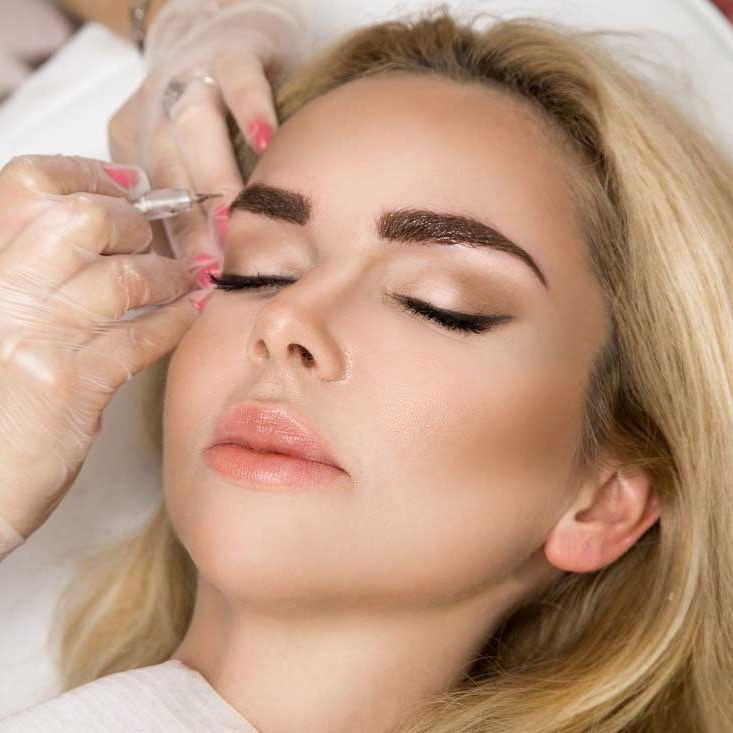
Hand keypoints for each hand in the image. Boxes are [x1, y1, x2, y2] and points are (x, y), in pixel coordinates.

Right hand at [0, 154, 202, 539]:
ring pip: (122, 277)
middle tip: (151, 235)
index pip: (26, 187)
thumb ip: (23, 281)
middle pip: (80, 219)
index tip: (123, 183)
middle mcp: (0, 292)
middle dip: (130, 222)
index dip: (83, 175)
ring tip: (181, 278)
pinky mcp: (72, 387)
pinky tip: (188, 315)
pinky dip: (173, 322)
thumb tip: (79, 247)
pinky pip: (140, 337)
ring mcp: (35, 338)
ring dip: (165, 274)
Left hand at [108, 0, 307, 280]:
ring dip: (214, 178)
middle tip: (217, 271)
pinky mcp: (232, 49)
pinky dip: (250, 107)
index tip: (198, 290)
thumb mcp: (184, 158)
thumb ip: (189, 209)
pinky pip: (237, 77)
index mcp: (136, 142)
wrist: (216, 28)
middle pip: (168, 174)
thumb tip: (206, 279)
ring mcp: (191, 75)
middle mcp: (155, 109)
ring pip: (194, 127)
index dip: (176, 251)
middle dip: (193, 228)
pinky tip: (266, 140)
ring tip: (235, 224)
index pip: (153, 206)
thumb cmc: (209, 115)